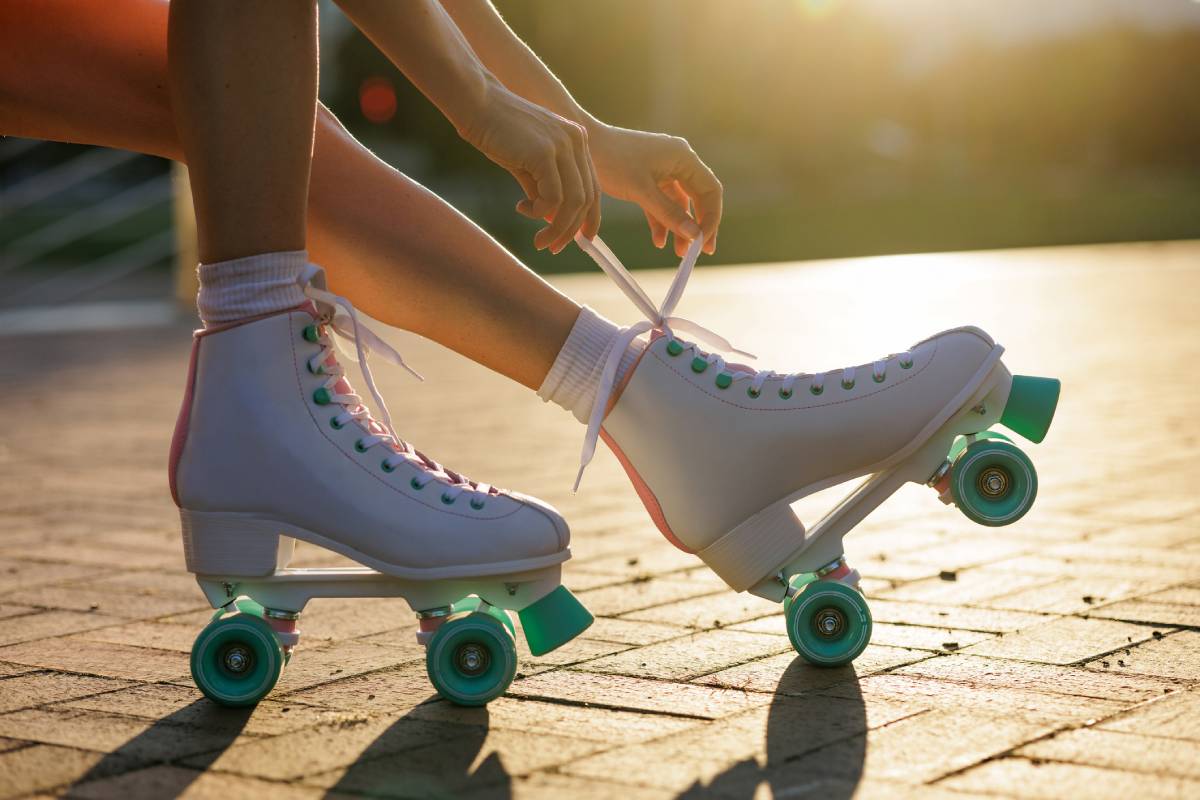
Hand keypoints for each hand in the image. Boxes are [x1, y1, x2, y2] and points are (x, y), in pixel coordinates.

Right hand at [458, 80, 599, 252]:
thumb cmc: (497, 131)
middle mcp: (576, 141)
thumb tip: (552, 220)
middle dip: (571, 230)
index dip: (590, 217)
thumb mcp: (527, 163)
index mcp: (576, 140)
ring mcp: (563, 145)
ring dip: (557, 229)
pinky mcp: (545, 152)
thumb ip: (542, 188)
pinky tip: (522, 208)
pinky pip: (553, 197)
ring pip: (573, 202)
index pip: (593, 186)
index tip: (582, 240)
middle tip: (552, 247)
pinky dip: (540, 212)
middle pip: (586, 198)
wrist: (476, 103)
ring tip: (538, 241)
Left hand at [586, 123, 722, 255]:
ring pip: (681, 203)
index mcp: (683, 157)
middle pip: (700, 197)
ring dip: (680, 226)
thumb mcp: (642, 191)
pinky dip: (662, 220)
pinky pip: (663, 202)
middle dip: (698, 225)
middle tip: (698, 252)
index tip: (704, 242)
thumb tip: (694, 236)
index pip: (710, 190)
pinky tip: (658, 241)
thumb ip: (669, 214)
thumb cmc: (612, 161)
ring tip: (678, 252)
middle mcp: (678, 161)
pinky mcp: (649, 177)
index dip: (711, 218)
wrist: (583, 145)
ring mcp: (664, 169)